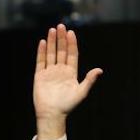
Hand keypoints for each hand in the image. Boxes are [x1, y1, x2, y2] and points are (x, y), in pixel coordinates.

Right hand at [33, 24, 102, 139]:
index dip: (72, 44)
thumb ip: (89, 80)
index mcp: (71, 73)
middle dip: (62, 39)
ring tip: (52, 30)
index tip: (71, 33)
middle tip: (61, 26)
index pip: (72, 55)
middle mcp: (60, 70)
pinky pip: (41, 61)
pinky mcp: (40, 75)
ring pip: (51, 53)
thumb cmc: (68, 105)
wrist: (52, 114)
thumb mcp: (81, 92)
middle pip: (61, 51)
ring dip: (52, 42)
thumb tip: (100, 70)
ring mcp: (50, 72)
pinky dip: (41, 52)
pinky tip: (43, 42)